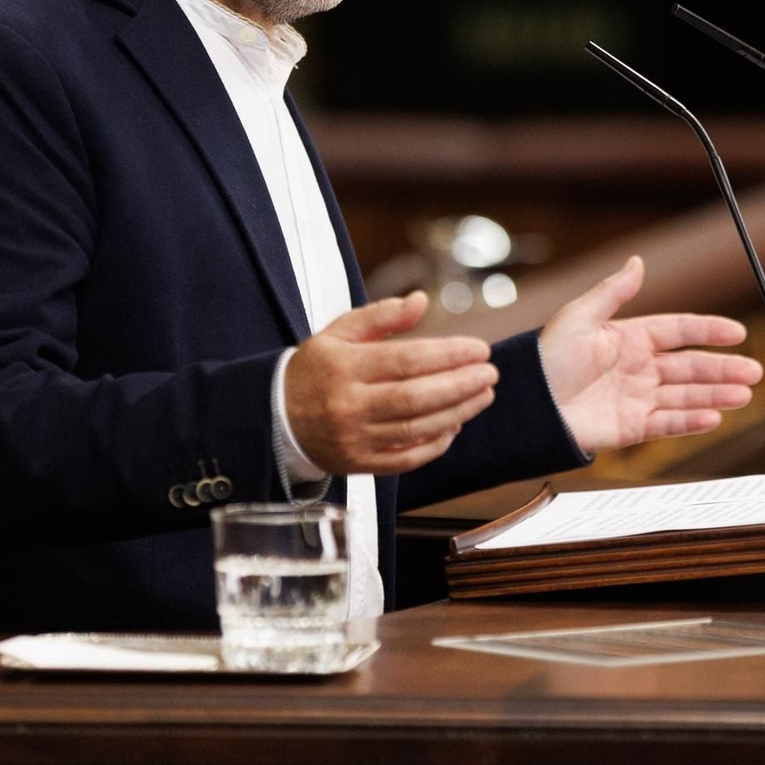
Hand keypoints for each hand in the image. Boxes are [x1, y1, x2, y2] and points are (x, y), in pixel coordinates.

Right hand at [284, 291, 497, 475]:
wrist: (275, 417)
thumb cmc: (314, 370)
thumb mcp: (339, 332)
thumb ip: (382, 315)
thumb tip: (421, 300)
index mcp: (344, 366)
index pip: (406, 360)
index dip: (448, 355)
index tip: (479, 349)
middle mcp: (349, 405)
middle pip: (416, 398)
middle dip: (460, 385)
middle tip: (489, 374)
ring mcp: (355, 438)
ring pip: (416, 429)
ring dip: (457, 413)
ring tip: (483, 395)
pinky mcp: (360, 463)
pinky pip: (406, 458)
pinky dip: (436, 444)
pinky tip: (455, 424)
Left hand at [539, 256, 760, 452]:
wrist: (527, 404)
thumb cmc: (545, 358)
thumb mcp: (578, 317)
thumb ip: (612, 292)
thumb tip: (637, 261)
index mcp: (629, 338)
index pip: (678, 331)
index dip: (708, 332)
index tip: (737, 332)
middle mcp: (638, 368)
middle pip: (690, 367)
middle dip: (723, 369)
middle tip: (754, 371)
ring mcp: (637, 398)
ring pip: (685, 396)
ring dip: (716, 395)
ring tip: (744, 395)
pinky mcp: (631, 427)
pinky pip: (667, 424)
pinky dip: (691, 422)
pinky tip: (713, 417)